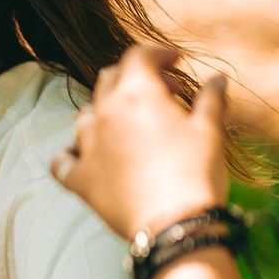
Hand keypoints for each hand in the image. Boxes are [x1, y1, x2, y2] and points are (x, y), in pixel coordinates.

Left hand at [53, 46, 228, 239]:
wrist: (174, 223)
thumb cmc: (195, 171)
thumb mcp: (209, 129)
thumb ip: (210, 99)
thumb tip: (216, 80)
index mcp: (135, 94)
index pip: (138, 57)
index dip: (158, 54)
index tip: (175, 62)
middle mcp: (104, 115)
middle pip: (108, 80)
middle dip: (135, 79)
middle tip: (164, 94)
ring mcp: (87, 147)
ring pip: (84, 116)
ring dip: (104, 113)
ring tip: (127, 125)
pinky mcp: (80, 180)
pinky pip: (61, 162)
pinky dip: (69, 155)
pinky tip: (80, 155)